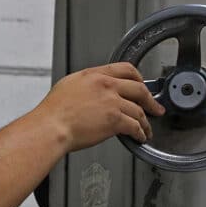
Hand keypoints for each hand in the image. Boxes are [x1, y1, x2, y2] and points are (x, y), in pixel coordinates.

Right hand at [33, 62, 164, 152]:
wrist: (50, 127)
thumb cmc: (52, 113)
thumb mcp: (68, 86)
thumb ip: (85, 85)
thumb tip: (92, 92)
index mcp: (94, 75)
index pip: (125, 69)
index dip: (138, 78)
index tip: (142, 85)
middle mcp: (106, 85)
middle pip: (139, 88)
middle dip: (150, 100)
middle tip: (155, 107)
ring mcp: (112, 102)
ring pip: (138, 110)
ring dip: (146, 121)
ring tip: (147, 129)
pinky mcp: (114, 120)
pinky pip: (134, 126)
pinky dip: (140, 132)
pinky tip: (140, 137)